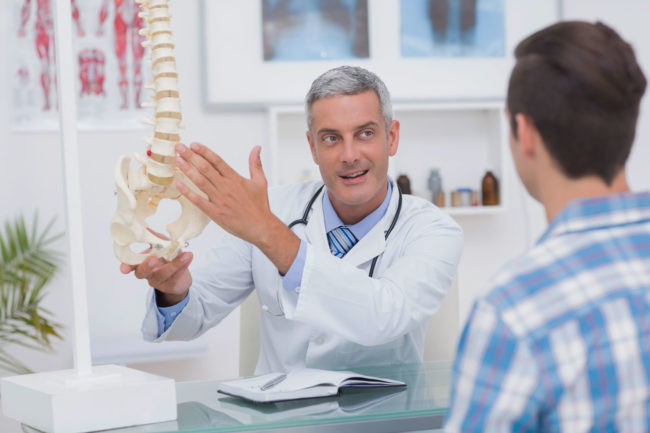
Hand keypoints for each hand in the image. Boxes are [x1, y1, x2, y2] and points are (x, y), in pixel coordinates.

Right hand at [119, 234, 193, 306]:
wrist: (181, 277)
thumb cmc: (168, 257)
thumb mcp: (162, 245)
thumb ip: (155, 238)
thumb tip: (147, 228)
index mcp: (142, 263)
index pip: (130, 265)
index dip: (126, 266)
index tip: (124, 269)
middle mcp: (147, 273)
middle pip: (142, 273)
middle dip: (146, 266)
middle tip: (153, 259)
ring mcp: (158, 281)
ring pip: (163, 275)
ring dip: (174, 264)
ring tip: (185, 255)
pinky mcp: (171, 285)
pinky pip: (176, 276)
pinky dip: (183, 265)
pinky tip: (189, 256)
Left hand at [174, 142, 299, 273]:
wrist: (261, 227)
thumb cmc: (260, 206)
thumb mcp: (260, 181)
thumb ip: (255, 163)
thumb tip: (257, 148)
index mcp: (235, 179)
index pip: (217, 161)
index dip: (204, 151)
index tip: (193, 145)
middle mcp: (226, 187)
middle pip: (205, 168)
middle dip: (191, 156)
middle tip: (179, 147)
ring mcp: (220, 200)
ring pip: (200, 181)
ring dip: (187, 169)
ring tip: (177, 160)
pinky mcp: (216, 213)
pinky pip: (199, 201)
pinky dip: (188, 192)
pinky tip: (179, 184)